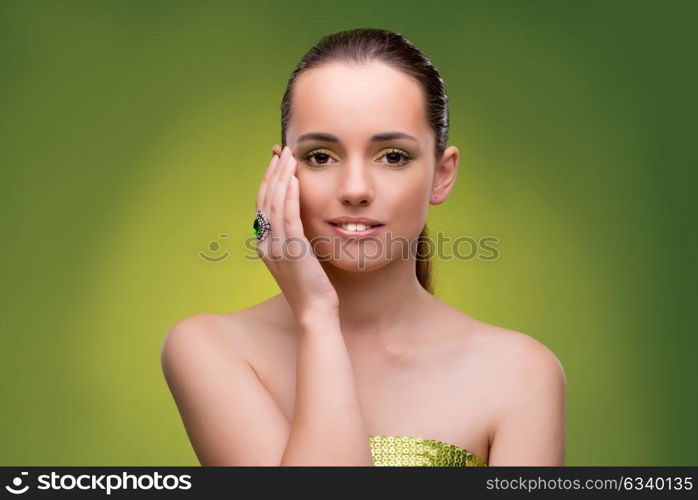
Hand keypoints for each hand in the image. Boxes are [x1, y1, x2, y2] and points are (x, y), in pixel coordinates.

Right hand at [255, 144, 339, 320]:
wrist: (314, 312)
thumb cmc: (312, 288)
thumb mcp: (298, 259)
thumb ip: (294, 239)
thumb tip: (300, 219)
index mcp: (265, 246)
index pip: (262, 206)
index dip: (268, 182)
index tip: (277, 164)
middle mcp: (266, 244)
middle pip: (265, 200)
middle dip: (274, 173)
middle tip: (283, 153)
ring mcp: (277, 247)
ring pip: (275, 204)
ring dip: (282, 177)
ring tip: (290, 158)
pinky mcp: (292, 249)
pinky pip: (288, 217)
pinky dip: (289, 195)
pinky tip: (295, 179)